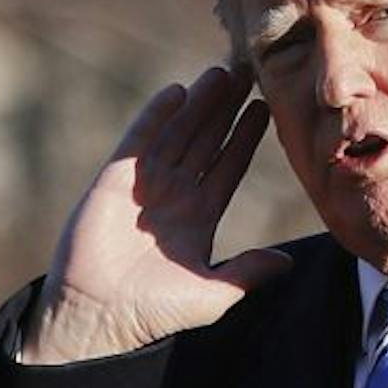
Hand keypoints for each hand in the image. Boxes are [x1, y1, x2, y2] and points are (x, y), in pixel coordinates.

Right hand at [24, 65, 289, 363]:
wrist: (99, 314)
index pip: (227, 167)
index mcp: (199, 218)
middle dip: (226, 109)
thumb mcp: (213, 293)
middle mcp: (174, 196)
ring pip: (178, 134)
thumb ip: (248, 272)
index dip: (245, 139)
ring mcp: (144, 185)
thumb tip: (287, 262)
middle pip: (206, 141)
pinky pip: (139, 140)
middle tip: (249, 73)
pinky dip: (157, 116)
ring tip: (223, 72)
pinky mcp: (114, 180)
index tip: (266, 109)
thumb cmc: (155, 312)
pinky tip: (178, 92)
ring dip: (199, 104)